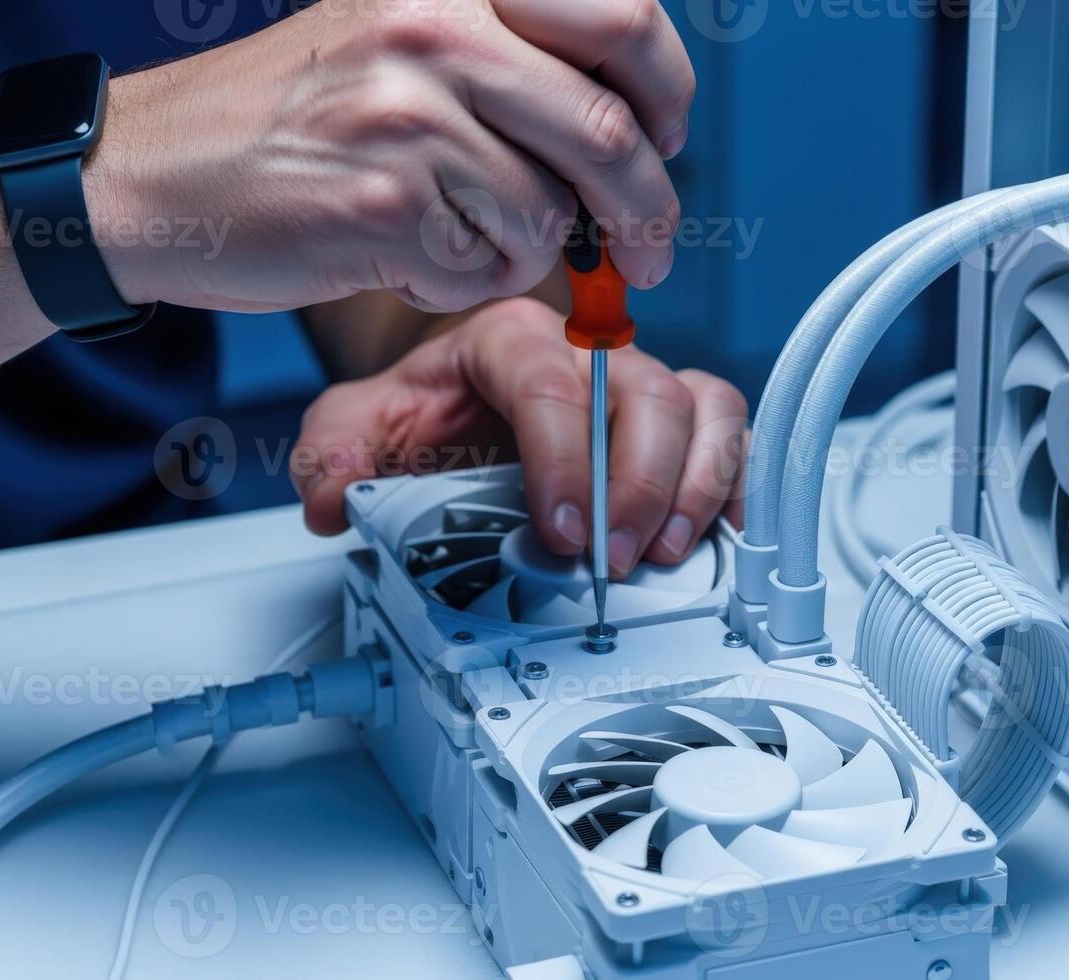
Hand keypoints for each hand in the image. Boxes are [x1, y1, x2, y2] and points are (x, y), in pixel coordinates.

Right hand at [90, 0, 692, 314]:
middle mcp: (436, 25)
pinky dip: (464, 280)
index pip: (625, 18)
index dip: (667, 94)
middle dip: (648, 211)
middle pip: (610, 131)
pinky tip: (402, 251)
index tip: (664, 139)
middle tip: (649, 251)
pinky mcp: (386, 201)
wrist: (150, 175)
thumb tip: (638, 128)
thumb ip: (512, 58)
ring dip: (525, 251)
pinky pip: (487, 267)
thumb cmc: (287, 117)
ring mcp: (409, 113)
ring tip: (452, 234)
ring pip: (549, 216)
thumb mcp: (399, 35)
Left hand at [293, 298, 747, 576]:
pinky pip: (730, 430)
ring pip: (701, 406)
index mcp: (511, 340)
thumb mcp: (358, 431)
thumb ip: (334, 457)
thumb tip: (334, 499)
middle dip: (638, 486)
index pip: (552, 386)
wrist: (453, 416)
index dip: (565, 459)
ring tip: (667, 551)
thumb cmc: (423, 421)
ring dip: (694, 485)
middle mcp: (587, 353)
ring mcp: (640, 383)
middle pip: (645, 395)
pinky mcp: (677, 422)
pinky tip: (721, 531)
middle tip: (614, 560)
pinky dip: (734, 478)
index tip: (560, 531)